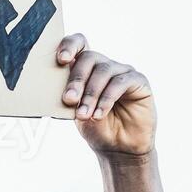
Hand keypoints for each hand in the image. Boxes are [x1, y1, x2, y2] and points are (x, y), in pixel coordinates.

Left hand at [57, 33, 154, 156]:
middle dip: (76, 80)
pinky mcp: (138, 81)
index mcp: (86, 68)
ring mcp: (122, 71)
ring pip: (103, 72)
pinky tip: (99, 114)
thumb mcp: (74, 110)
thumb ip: (68, 93)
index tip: (61, 60)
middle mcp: (104, 65)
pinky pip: (120, 82)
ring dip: (90, 95)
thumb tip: (53, 82)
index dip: (69, 45)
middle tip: (69, 100)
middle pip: (89, 57)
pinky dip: (106, 99)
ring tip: (84, 115)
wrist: (118, 147)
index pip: (79, 44)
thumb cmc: (94, 126)